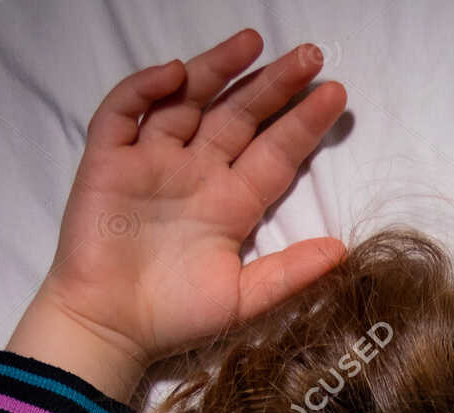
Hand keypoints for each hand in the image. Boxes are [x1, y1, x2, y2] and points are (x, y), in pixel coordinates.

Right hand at [20, 29, 346, 382]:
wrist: (110, 328)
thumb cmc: (174, 317)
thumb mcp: (242, 299)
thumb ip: (289, 273)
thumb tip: (342, 252)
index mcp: (230, 204)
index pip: (274, 153)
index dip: (303, 124)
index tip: (336, 95)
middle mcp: (196, 174)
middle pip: (239, 116)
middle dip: (273, 85)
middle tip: (310, 55)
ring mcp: (153, 162)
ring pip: (188, 101)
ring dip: (218, 69)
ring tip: (252, 42)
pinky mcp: (110, 160)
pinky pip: (125, 111)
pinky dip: (146, 88)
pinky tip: (175, 74)